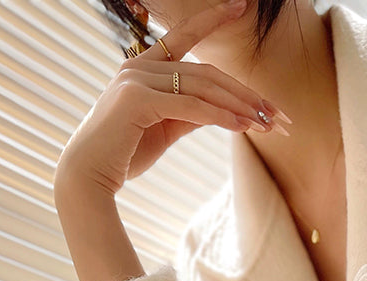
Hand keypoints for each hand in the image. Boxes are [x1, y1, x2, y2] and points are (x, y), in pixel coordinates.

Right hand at [54, 0, 289, 198]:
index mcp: (142, 69)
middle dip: (244, 93)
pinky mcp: (138, 100)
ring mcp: (136, 80)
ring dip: (240, 107)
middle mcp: (138, 68)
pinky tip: (243, 127)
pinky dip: (221, 117)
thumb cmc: (124, 156)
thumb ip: (188, 114)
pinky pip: (191, 107)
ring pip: (202, 88)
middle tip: (276, 113)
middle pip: (205, 72)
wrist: (90, 177)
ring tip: (266, 124)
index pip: (183, 38)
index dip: (212, 19)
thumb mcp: (163, 129)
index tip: (240, 5)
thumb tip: (220, 112)